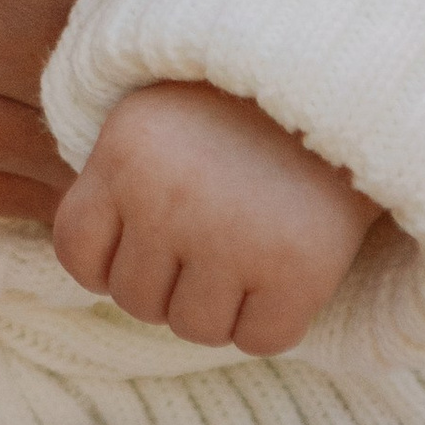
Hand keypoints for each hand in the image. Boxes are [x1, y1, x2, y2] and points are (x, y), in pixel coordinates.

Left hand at [54, 78, 381, 352]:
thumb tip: (97, 271)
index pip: (76, 253)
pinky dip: (269, 322)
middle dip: (169, 283)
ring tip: (247, 254)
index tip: (147, 245)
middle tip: (211, 241)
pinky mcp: (297, 272)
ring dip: (218, 307)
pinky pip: (259, 340)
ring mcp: (232, 239)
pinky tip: (283, 274)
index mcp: (124, 154)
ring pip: (193, 328)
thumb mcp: (160, 118)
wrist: (348, 84)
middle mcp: (167, 199)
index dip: (109, 262)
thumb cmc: (244, 109)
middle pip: (135, 299)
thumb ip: (122, 180)